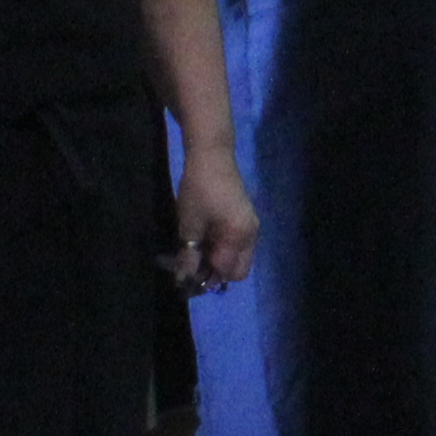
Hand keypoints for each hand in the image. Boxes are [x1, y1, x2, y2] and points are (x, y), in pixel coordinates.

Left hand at [170, 150, 260, 295]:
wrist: (212, 156)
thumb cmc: (199, 189)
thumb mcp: (189, 225)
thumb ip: (189, 256)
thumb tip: (183, 279)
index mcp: (239, 237)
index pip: (227, 272)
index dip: (207, 279)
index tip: (186, 276)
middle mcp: (251, 236)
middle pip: (238, 270)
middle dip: (216, 273)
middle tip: (193, 265)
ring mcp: (251, 227)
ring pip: (238, 258)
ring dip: (218, 262)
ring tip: (196, 252)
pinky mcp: (246, 220)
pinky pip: (238, 246)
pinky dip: (222, 250)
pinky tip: (205, 239)